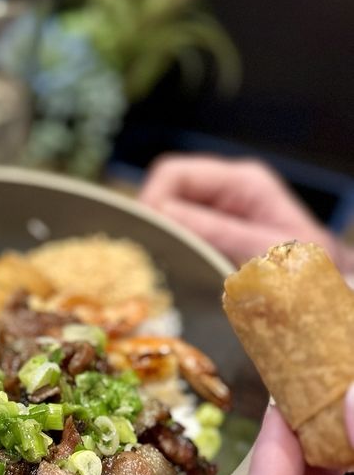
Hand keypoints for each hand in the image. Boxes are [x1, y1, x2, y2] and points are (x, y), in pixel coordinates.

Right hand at [139, 154, 344, 266]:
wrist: (328, 301)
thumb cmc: (308, 273)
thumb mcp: (263, 251)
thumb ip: (215, 231)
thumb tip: (162, 212)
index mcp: (242, 182)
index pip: (174, 173)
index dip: (152, 200)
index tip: (146, 235)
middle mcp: (227, 192)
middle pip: (166, 193)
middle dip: (155, 223)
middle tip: (150, 257)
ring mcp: (219, 214)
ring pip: (169, 217)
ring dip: (163, 241)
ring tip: (163, 268)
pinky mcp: (213, 238)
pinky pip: (179, 238)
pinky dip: (172, 254)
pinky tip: (176, 273)